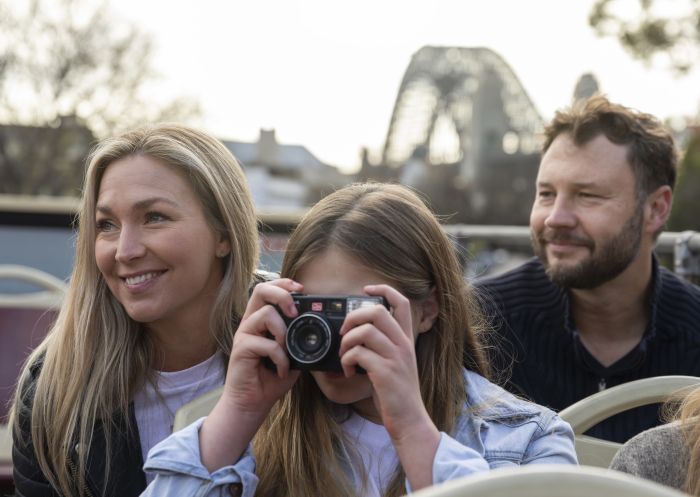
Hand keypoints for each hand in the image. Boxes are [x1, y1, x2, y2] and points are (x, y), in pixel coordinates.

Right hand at [224, 279, 302, 415]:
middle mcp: (250, 323)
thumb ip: (299, 340)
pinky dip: (280, 358)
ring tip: (287, 351)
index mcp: (261, 320)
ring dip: (283, 332)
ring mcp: (244, 335)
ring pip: (265, 314)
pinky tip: (282, 370)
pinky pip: (267, 344)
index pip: (268, 290)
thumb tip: (319, 329)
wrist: (252, 403)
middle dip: (282, 294)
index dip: (284, 284)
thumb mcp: (292, 355)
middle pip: (260, 290)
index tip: (302, 289)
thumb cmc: (270, 378)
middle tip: (295, 311)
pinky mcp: (241, 349)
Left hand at [338, 284, 433, 439]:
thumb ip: (381, 346)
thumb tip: (355, 333)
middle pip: (377, 311)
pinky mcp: (385, 373)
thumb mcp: (395, 363)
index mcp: (406, 339)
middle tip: (344, 333)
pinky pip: (358, 354)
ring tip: (344, 356)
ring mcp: (396, 358)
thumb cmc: (396, 393)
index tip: (366, 289)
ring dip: (346, 342)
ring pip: (365, 331)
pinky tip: (348, 372)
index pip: (402, 302)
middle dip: (353, 317)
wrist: (409, 420)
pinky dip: (346, 361)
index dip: (383, 289)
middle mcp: (403, 345)